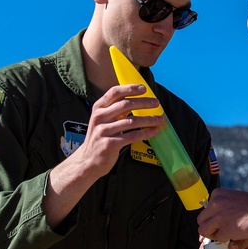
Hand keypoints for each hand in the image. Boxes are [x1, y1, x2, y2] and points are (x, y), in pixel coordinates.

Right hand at [44, 84, 163, 225]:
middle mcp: (99, 117)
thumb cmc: (100, 137)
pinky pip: (131, 136)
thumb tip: (139, 101)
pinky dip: (145, 133)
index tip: (144, 88)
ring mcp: (103, 131)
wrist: (88, 160)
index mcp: (98, 108)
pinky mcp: (109, 144)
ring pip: (131, 121)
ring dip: (148, 119)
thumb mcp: (103, 120)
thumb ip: (116, 109)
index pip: (115, 92)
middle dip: (144, 103)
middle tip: (156, 103)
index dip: (130, 88)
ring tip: (160, 119)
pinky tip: (153, 131)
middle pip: (125, 105)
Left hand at [197, 189, 247, 248]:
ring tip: (227, 233)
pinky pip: (217, 239)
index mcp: (216, 194)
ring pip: (204, 231)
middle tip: (222, 230)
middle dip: (210, 228)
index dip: (211, 219)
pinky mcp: (225, 229)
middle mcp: (215, 204)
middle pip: (201, 221)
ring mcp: (219, 217)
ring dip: (214, 235)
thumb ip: (221, 205)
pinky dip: (224, 240)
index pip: (205, 211)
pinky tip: (234, 235)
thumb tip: (211, 218)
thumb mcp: (233, 198)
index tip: (219, 223)